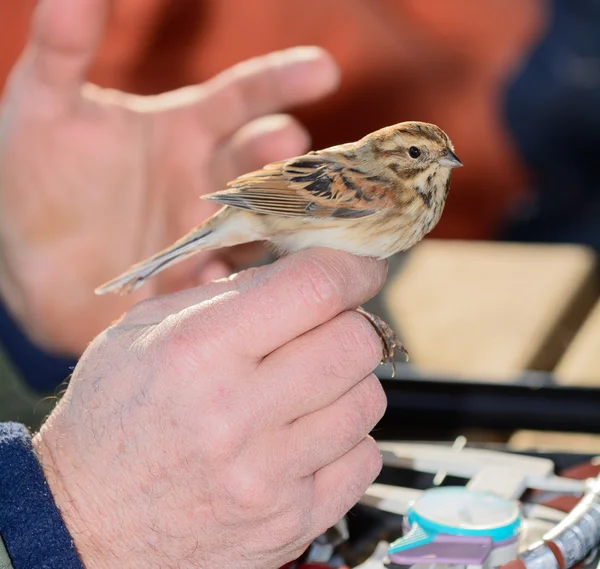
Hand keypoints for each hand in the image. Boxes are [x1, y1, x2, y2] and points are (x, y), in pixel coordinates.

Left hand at [0, 0, 339, 355]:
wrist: (30, 261)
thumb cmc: (36, 173)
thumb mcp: (43, 106)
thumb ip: (64, 47)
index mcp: (186, 129)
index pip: (244, 97)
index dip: (283, 81)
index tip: (324, 71)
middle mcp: (209, 178)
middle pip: (263, 162)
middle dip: (286, 155)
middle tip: (288, 143)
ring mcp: (208, 232)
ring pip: (261, 221)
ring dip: (276, 219)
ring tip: (277, 217)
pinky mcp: (197, 280)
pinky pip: (224, 278)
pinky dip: (227, 276)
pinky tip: (213, 274)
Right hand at [33, 249, 387, 568]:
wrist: (86, 521)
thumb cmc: (114, 416)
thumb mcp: (145, 331)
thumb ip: (227, 294)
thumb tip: (300, 271)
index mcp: (200, 353)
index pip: (313, 289)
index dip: (352, 267)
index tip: (360, 267)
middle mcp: (237, 416)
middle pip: (356, 343)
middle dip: (351, 323)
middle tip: (324, 330)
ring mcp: (269, 477)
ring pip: (368, 400)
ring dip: (348, 382)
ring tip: (305, 388)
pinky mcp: (291, 522)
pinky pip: (365, 459)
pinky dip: (346, 438)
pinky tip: (306, 436)